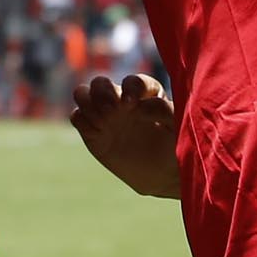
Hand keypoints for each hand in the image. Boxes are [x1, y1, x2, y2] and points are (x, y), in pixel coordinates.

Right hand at [67, 73, 184, 198]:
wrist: (162, 174)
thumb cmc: (175, 147)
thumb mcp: (178, 127)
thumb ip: (164, 110)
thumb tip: (139, 105)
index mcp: (145, 93)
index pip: (133, 82)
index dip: (130, 88)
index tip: (131, 105)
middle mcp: (122, 99)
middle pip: (100, 82)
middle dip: (102, 93)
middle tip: (112, 112)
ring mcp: (105, 115)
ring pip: (82, 93)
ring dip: (88, 103)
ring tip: (103, 122)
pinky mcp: (92, 132)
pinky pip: (77, 117)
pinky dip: (81, 119)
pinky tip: (97, 132)